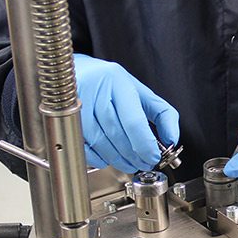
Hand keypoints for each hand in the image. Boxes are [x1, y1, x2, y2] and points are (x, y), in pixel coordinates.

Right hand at [75, 54, 178, 173]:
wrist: (70, 73)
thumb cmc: (107, 83)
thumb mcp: (139, 91)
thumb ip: (162, 113)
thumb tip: (172, 138)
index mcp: (118, 82)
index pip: (134, 120)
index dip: (145, 145)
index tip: (153, 157)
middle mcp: (96, 90)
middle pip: (117, 133)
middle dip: (134, 155)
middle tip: (143, 163)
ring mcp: (77, 104)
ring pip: (100, 142)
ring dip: (118, 159)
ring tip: (129, 163)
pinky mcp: (65, 118)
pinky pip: (84, 146)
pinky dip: (98, 158)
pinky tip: (108, 158)